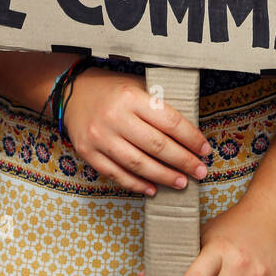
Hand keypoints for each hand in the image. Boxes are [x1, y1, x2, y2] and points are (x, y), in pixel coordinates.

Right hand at [63, 70, 210, 195]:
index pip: (169, 121)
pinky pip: (116, 174)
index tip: (205, 150)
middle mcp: (115, 117)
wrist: (71, 93)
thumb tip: (190, 131)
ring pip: (138, 164)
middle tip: (200, 171)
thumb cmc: (111, 90)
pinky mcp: (88, 152)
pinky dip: (136, 184)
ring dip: (163, 176)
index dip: (191, 138)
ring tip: (181, 182)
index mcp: (132, 97)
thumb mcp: (136, 87)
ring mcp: (100, 137)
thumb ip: (158, 105)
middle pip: (156, 146)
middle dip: (183, 161)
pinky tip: (152, 189)